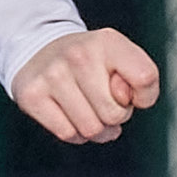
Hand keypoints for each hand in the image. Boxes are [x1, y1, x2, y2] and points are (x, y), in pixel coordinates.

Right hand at [11, 27, 162, 143]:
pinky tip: (70, 114)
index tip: (126, 88)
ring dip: (95, 128)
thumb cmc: (90, 62)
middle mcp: (78, 55)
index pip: (145, 78)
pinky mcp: (32, 95)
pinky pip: (68, 134)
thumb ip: (141, 79)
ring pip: (91, 129)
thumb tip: (124, 101)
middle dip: (114, 115)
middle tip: (101, 98)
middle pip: (115, 114)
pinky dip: (75, 133)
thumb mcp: (121, 58)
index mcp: (107, 42)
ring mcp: (52, 75)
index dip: (143, 95)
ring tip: (86, 107)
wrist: (40, 50)